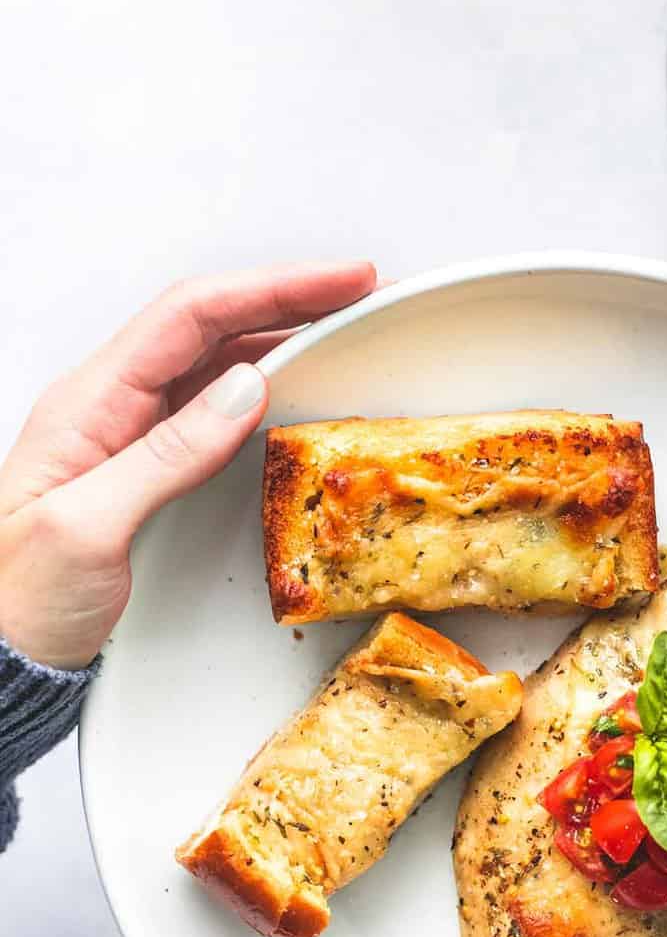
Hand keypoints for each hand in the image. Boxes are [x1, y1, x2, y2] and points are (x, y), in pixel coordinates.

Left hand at [0, 261, 376, 668]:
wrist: (1, 655)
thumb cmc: (20, 598)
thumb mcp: (87, 528)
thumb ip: (167, 456)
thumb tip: (244, 391)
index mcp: (89, 402)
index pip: (190, 317)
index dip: (270, 290)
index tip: (337, 282)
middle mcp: (111, 405)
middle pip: (211, 324)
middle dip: (289, 298)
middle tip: (361, 291)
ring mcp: (132, 433)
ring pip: (217, 359)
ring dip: (284, 335)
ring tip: (345, 325)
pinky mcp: (151, 466)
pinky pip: (216, 405)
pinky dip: (268, 383)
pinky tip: (300, 385)